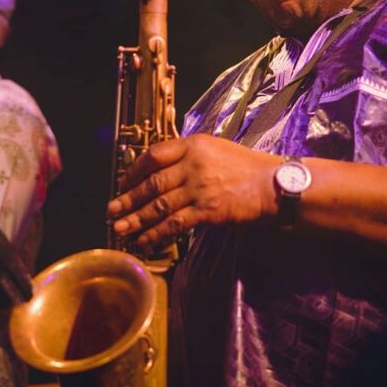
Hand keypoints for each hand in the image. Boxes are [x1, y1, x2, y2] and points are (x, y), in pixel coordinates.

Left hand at [107, 134, 280, 247]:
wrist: (275, 185)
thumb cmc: (247, 168)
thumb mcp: (216, 150)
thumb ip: (190, 157)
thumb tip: (162, 171)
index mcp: (194, 145)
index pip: (154, 155)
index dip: (134, 172)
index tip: (123, 184)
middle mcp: (193, 164)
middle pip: (151, 183)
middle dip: (128, 199)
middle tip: (111, 211)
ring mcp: (200, 187)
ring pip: (159, 205)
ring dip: (136, 219)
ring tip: (119, 229)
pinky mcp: (208, 210)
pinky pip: (174, 224)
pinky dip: (156, 234)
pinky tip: (144, 241)